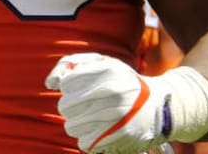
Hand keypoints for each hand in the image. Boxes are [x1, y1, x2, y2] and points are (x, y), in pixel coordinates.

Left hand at [45, 53, 171, 153]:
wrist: (158, 106)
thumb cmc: (122, 83)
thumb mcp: (103, 64)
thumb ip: (72, 64)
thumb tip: (50, 82)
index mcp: (108, 69)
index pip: (67, 83)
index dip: (69, 87)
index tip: (79, 88)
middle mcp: (113, 90)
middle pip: (65, 106)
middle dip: (71, 108)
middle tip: (84, 106)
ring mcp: (117, 114)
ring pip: (72, 126)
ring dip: (78, 124)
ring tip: (92, 119)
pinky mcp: (120, 135)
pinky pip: (85, 142)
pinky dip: (88, 139)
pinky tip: (100, 130)